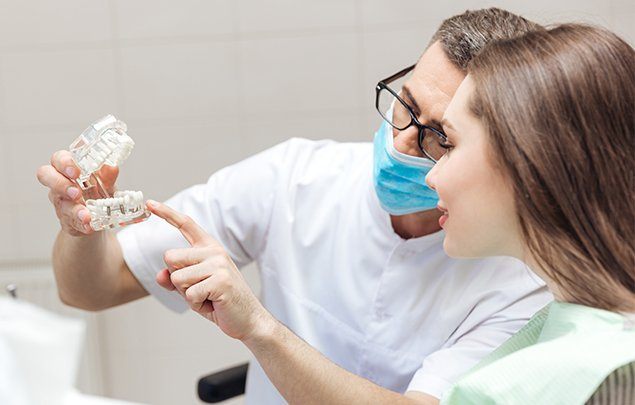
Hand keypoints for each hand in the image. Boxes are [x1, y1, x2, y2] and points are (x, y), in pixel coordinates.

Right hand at [36, 150, 118, 235]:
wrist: (101, 215)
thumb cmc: (99, 189)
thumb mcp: (106, 180)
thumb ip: (108, 174)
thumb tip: (112, 166)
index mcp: (67, 168)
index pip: (58, 159)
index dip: (64, 163)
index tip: (76, 172)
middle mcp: (59, 183)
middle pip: (46, 176)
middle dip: (60, 184)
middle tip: (76, 192)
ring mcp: (60, 202)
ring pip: (61, 204)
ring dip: (74, 210)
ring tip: (86, 215)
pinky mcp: (66, 220)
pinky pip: (70, 222)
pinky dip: (81, 224)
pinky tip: (89, 226)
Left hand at [147, 200, 273, 341]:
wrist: (248, 319)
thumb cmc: (220, 302)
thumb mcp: (193, 289)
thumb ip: (174, 280)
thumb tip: (160, 274)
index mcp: (209, 248)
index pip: (186, 224)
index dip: (166, 213)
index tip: (149, 203)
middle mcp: (214, 251)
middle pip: (170, 258)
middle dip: (177, 280)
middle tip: (199, 289)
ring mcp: (219, 264)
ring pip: (177, 278)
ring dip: (187, 295)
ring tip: (207, 298)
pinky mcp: (221, 280)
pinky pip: (189, 294)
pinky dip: (196, 305)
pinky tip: (212, 304)